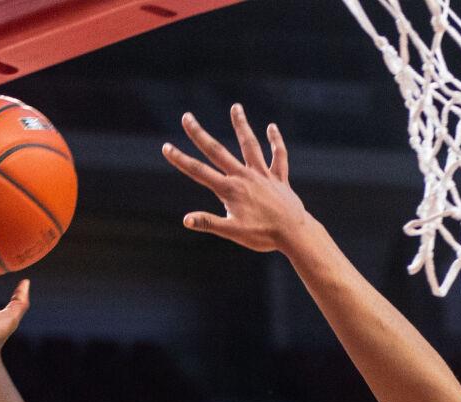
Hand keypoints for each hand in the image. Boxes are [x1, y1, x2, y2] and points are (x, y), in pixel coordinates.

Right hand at [162, 105, 311, 253]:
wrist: (294, 233)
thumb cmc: (263, 236)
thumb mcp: (232, 232)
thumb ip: (209, 223)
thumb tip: (186, 219)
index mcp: (230, 190)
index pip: (199, 172)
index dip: (181, 159)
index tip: (166, 147)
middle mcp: (244, 177)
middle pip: (217, 151)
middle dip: (199, 134)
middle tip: (186, 117)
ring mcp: (262, 175)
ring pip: (250, 145)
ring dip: (241, 125)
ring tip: (236, 107)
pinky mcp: (279, 178)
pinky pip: (278, 156)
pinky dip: (275, 142)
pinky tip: (271, 127)